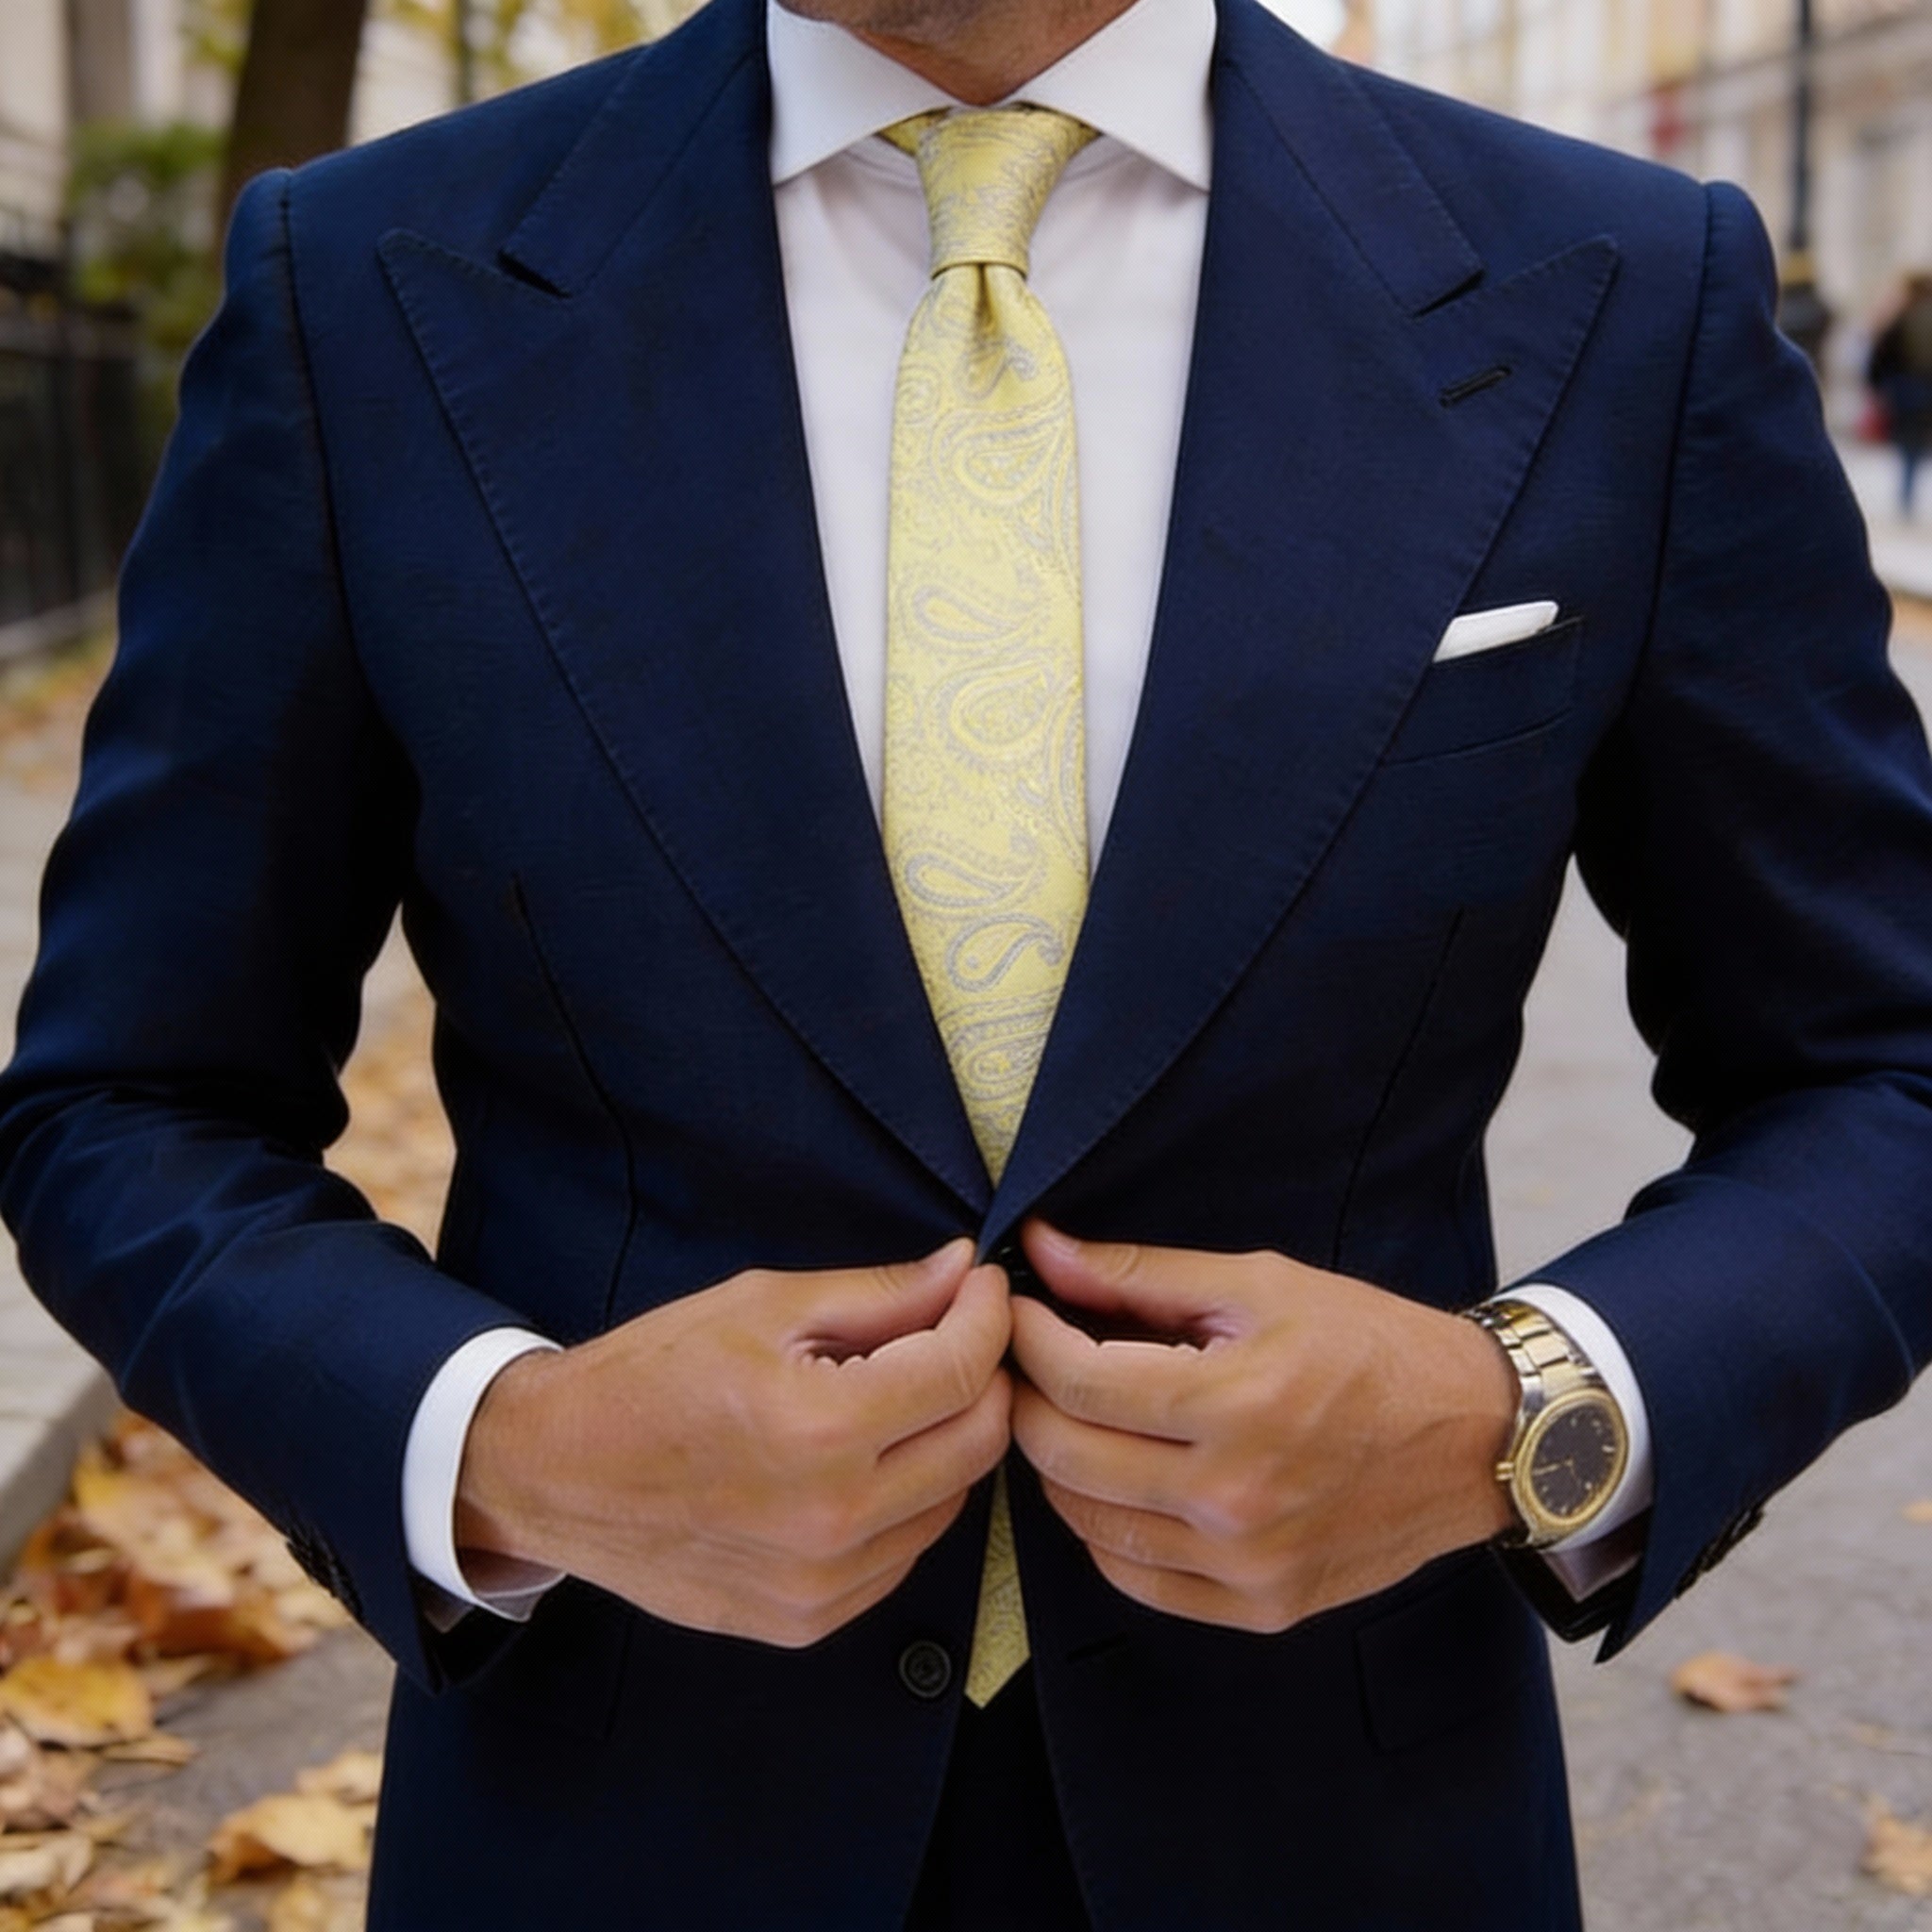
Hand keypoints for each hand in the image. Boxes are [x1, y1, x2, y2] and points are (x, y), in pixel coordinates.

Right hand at [454, 1239, 1011, 1646]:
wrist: (554, 1473)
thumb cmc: (650, 1375)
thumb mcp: (762, 1305)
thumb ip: (878, 1294)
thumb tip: (963, 1271)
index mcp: (820, 1429)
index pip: (961, 1371)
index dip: (988, 1317)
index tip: (982, 1287)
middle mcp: (833, 1518)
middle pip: (978, 1443)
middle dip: (985, 1376)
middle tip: (959, 1333)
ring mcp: (822, 1583)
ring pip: (952, 1503)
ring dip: (949, 1440)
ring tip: (905, 1393)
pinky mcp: (807, 1621)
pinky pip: (903, 1554)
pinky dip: (908, 1500)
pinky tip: (866, 1459)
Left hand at [1008, 1222, 1516, 1633]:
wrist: (1477, 1437)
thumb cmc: (1370, 1345)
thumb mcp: (1260, 1284)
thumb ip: (1140, 1275)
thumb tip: (1042, 1249)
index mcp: (1237, 1403)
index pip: (1078, 1380)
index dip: (1028, 1338)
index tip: (1018, 1309)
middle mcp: (1235, 1498)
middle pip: (1065, 1456)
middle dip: (1028, 1397)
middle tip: (1029, 1359)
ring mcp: (1246, 1564)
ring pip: (1087, 1524)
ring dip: (1059, 1463)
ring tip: (1072, 1412)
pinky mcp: (1260, 1607)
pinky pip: (1135, 1578)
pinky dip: (1104, 1528)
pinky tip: (1117, 1479)